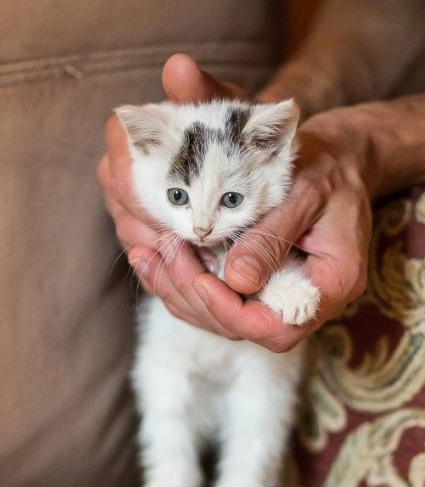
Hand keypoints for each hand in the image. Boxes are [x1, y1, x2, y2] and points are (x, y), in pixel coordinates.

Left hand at [98, 54, 371, 351]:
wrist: (339, 159)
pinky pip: (220, 295)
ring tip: (148, 256)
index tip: (199, 280)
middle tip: (164, 255)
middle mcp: (305, 299)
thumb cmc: (329, 169)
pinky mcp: (260, 282)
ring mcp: (281, 293)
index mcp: (331, 283)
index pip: (277, 326)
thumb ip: (272, 237)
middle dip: (196, 298)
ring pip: (224, 317)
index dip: (232, 312)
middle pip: (244, 328)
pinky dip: (185, 280)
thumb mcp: (305, 193)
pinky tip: (156, 256)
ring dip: (181, 291)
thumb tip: (236, 280)